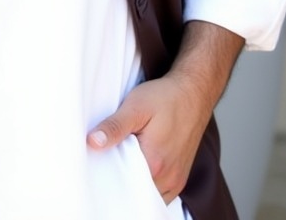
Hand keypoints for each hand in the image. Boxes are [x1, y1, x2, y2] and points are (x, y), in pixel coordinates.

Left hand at [86, 71, 210, 203]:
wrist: (193, 93)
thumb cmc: (165, 98)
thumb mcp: (135, 106)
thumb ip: (114, 127)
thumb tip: (92, 142)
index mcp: (155, 165)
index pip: (122, 183)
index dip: (108, 171)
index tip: (100, 156)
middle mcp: (168, 179)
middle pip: (135, 190)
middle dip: (121, 176)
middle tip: (112, 154)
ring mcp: (176, 180)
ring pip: (148, 192)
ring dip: (136, 180)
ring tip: (126, 156)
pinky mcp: (180, 177)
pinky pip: (160, 192)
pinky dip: (149, 183)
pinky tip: (140, 163)